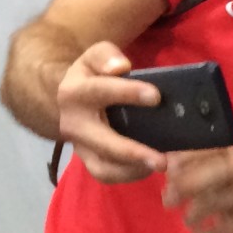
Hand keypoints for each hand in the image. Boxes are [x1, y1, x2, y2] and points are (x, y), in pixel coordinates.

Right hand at [59, 42, 164, 182]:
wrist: (70, 100)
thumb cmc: (93, 76)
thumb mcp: (95, 58)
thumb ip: (105, 56)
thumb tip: (120, 67)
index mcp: (74, 93)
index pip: (101, 91)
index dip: (127, 93)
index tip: (155, 96)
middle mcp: (74, 124)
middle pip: (102, 143)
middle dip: (132, 152)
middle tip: (162, 160)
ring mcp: (80, 147)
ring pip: (103, 168)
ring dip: (133, 171)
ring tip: (161, 166)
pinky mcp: (90, 161)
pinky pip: (108, 175)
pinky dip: (130, 176)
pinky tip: (151, 168)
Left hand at [161, 148, 232, 232]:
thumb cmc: (228, 192)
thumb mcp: (210, 177)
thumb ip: (187, 171)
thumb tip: (160, 167)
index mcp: (229, 154)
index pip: (209, 148)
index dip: (187, 157)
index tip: (168, 171)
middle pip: (219, 170)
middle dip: (189, 184)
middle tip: (168, 201)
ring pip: (222, 199)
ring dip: (197, 211)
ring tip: (186, 221)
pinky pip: (232, 225)